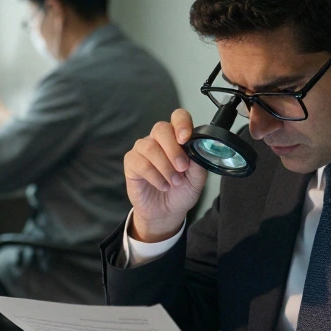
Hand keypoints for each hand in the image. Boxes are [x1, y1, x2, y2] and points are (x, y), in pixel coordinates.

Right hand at [124, 109, 206, 241]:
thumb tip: (199, 149)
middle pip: (161, 129)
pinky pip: (140, 163)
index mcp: (177, 137)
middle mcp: (159, 139)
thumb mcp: (197, 179)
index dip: (182, 124)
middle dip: (173, 149)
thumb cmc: (181, 191)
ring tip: (174, 182)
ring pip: (150, 147)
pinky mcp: (131, 162)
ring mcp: (143, 149)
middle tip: (182, 167)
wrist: (167, 212)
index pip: (178, 117)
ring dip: (165, 167)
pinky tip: (162, 185)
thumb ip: (199, 163)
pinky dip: (154, 176)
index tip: (186, 139)